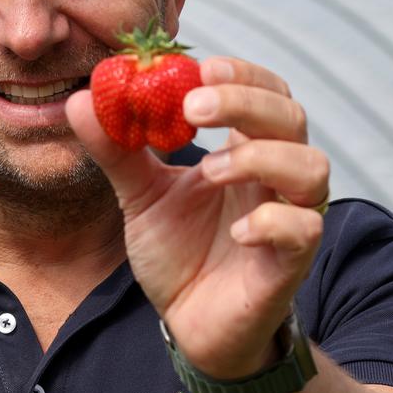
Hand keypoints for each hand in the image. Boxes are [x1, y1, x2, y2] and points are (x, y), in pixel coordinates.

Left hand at [65, 56, 328, 379]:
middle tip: (191, 107)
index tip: (197, 69)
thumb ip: (116, 150)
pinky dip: (274, 222)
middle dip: (245, 102)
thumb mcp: (140, 196)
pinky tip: (237, 231)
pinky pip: (304, 230)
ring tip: (210, 171)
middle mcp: (276, 176)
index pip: (264, 90)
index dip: (239, 74)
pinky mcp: (291, 262)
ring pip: (311, 166)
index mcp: (246, 149)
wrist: (189, 323)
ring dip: (261, 157)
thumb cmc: (178, 252)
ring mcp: (290, 217)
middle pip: (290, 115)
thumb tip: (81, 100)